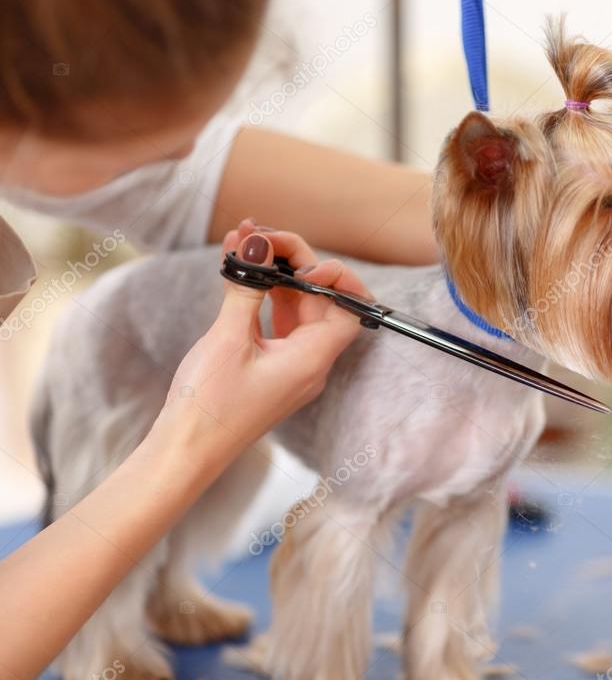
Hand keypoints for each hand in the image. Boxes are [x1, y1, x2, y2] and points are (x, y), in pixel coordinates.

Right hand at [159, 220, 366, 460]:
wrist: (184, 452)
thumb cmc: (209, 405)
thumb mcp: (228, 339)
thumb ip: (247, 288)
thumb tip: (257, 245)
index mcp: (313, 359)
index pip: (349, 308)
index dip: (335, 277)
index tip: (300, 262)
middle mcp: (310, 363)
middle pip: (320, 301)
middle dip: (295, 263)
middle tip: (259, 237)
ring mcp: (290, 365)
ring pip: (295, 308)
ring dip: (275, 274)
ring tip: (244, 240)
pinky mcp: (269, 367)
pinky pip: (275, 323)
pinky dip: (261, 295)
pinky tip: (237, 268)